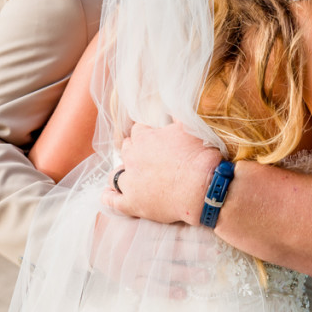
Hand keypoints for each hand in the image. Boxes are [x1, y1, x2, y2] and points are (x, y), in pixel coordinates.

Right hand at [90, 209, 222, 299]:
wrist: (88, 235)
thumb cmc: (117, 220)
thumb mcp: (135, 210)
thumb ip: (155, 208)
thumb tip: (182, 203)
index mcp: (146, 226)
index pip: (173, 230)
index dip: (193, 234)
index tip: (212, 236)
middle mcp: (143, 244)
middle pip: (173, 249)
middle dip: (195, 253)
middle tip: (215, 256)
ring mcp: (136, 262)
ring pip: (165, 269)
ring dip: (186, 273)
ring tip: (205, 276)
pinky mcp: (128, 277)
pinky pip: (149, 285)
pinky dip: (165, 290)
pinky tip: (182, 293)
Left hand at [102, 122, 221, 225]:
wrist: (204, 187)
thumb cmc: (199, 156)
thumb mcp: (190, 129)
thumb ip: (178, 117)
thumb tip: (174, 108)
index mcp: (145, 138)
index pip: (137, 131)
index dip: (145, 134)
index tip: (153, 139)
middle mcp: (132, 158)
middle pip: (126, 150)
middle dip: (133, 152)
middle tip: (145, 157)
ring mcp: (130, 182)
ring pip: (115, 175)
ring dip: (121, 173)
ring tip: (128, 175)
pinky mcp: (132, 204)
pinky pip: (112, 200)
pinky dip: (109, 197)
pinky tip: (108, 195)